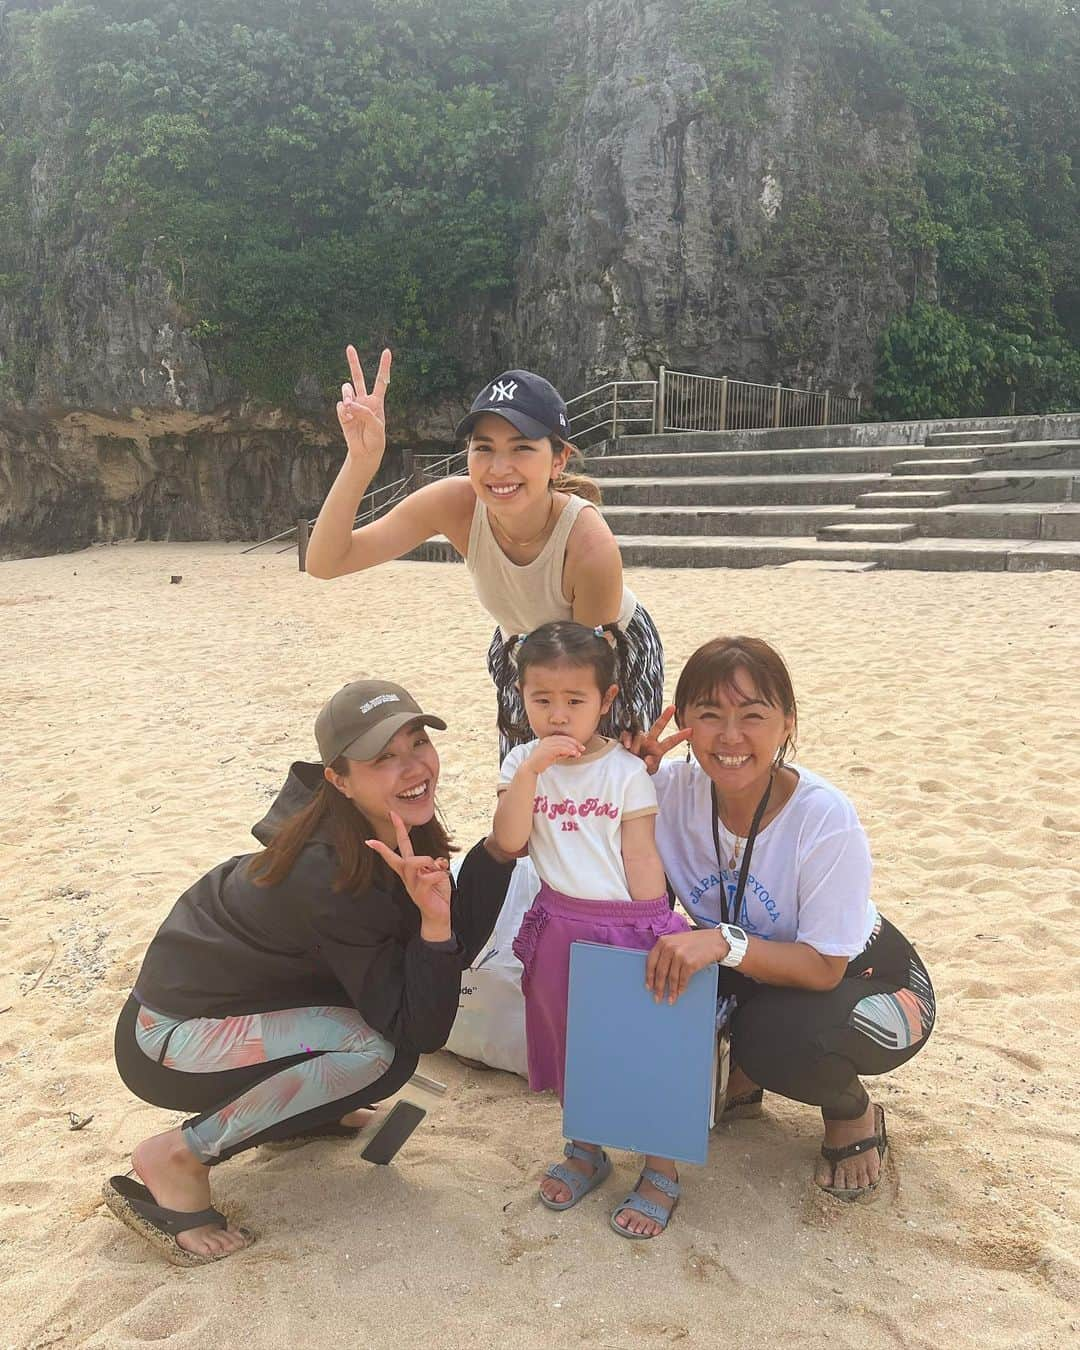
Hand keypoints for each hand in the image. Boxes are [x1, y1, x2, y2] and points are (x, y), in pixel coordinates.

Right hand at [336, 345, 391, 462]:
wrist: (365, 451)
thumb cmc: (375, 439)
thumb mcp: (376, 426)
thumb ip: (364, 412)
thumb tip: (348, 404)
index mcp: (376, 401)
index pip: (381, 381)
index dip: (384, 366)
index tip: (387, 351)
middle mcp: (364, 400)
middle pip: (358, 377)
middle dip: (353, 362)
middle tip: (349, 347)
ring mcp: (352, 405)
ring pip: (346, 389)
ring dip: (347, 394)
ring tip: (350, 405)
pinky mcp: (344, 413)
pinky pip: (341, 406)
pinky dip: (344, 412)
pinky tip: (349, 420)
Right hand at [366, 811, 451, 937]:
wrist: (438, 916)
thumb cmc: (437, 893)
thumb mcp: (438, 874)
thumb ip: (435, 864)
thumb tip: (436, 860)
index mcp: (411, 870)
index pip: (399, 852)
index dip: (388, 843)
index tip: (370, 838)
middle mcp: (408, 876)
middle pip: (402, 853)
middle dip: (398, 832)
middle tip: (393, 813)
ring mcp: (412, 885)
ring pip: (414, 862)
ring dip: (428, 861)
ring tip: (437, 869)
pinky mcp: (420, 893)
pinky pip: (429, 876)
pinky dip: (440, 874)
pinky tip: (443, 879)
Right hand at [525, 735, 585, 773]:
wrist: (531, 767)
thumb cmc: (541, 762)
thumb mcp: (554, 755)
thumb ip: (562, 752)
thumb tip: (572, 752)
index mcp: (549, 739)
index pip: (564, 738)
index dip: (573, 741)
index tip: (580, 746)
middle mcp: (548, 739)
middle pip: (565, 739)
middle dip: (575, 743)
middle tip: (582, 748)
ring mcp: (548, 744)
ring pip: (564, 743)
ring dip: (573, 748)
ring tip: (579, 753)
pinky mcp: (548, 750)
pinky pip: (562, 748)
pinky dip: (569, 750)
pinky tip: (574, 754)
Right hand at [620, 705, 691, 774]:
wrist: (626, 770)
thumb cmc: (640, 768)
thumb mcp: (649, 770)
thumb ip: (651, 765)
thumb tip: (648, 758)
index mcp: (658, 748)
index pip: (670, 741)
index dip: (680, 736)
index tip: (691, 730)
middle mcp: (649, 740)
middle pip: (658, 726)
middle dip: (665, 717)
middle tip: (672, 707)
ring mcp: (638, 739)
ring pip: (639, 733)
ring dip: (637, 744)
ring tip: (633, 751)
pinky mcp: (626, 738)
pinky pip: (627, 734)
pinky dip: (627, 740)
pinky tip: (627, 746)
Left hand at [645, 929, 726, 1003]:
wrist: (715, 940)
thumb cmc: (696, 942)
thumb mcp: (677, 941)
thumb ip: (666, 952)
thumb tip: (658, 973)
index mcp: (663, 941)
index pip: (651, 961)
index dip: (649, 976)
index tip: (648, 986)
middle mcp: (669, 947)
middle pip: (660, 972)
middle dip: (658, 987)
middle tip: (657, 998)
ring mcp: (679, 955)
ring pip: (671, 978)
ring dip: (671, 991)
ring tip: (670, 999)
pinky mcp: (689, 963)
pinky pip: (682, 979)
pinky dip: (681, 988)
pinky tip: (680, 993)